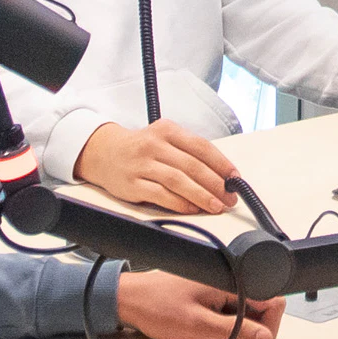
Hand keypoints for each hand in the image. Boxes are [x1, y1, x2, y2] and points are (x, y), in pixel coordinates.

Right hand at [75, 117, 241, 214]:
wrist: (102, 153)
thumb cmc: (140, 148)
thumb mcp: (163, 138)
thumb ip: (188, 152)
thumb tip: (221, 175)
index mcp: (167, 129)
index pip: (201, 146)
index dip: (221, 163)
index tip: (235, 178)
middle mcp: (154, 145)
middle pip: (192, 165)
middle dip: (216, 184)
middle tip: (230, 197)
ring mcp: (142, 164)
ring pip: (178, 181)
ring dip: (201, 195)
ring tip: (216, 206)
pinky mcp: (132, 184)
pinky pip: (160, 195)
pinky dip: (179, 203)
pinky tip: (192, 208)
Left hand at [114, 272, 279, 338]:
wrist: (127, 300)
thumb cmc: (155, 306)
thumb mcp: (197, 326)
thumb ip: (234, 333)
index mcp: (231, 279)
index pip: (272, 301)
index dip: (269, 326)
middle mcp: (229, 278)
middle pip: (262, 306)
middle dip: (252, 329)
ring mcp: (220, 285)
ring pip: (245, 310)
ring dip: (236, 327)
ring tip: (212, 334)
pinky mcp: (210, 292)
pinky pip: (229, 310)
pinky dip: (224, 323)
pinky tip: (207, 328)